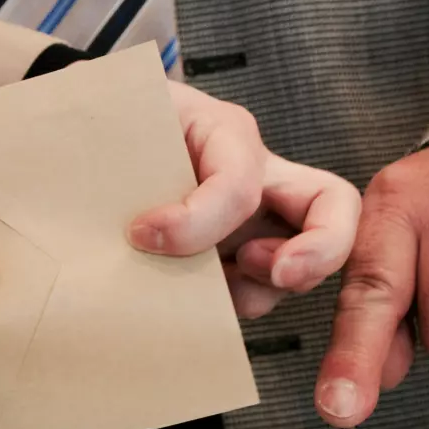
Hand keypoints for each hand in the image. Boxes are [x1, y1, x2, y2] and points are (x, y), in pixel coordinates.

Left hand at [128, 81, 361, 317]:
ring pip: (301, 263)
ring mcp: (257, 222)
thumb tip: (119, 219)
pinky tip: (191, 302)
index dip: (197, 219)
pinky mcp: (240, 259)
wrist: (94, 145)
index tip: (139, 233)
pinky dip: (235, 307)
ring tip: (206, 289)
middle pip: (334, 206)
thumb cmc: (107, 127)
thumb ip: (111, 151)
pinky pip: (261, 291)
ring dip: (262, 289)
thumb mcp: (110, 121)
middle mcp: (256, 175)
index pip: (238, 181)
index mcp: (222, 131)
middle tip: (278, 275)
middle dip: (321, 249)